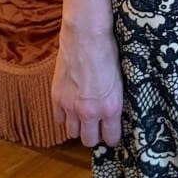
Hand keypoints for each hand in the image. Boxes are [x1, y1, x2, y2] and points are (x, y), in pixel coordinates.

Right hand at [52, 19, 123, 146]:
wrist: (87, 35)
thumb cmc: (109, 52)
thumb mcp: (121, 80)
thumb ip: (114, 101)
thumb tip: (113, 113)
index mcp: (111, 108)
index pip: (111, 138)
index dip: (112, 138)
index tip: (112, 133)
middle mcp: (90, 112)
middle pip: (89, 141)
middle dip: (94, 136)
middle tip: (97, 128)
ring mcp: (70, 106)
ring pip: (72, 133)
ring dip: (78, 127)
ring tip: (83, 118)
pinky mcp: (56, 97)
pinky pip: (58, 119)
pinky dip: (64, 116)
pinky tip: (70, 108)